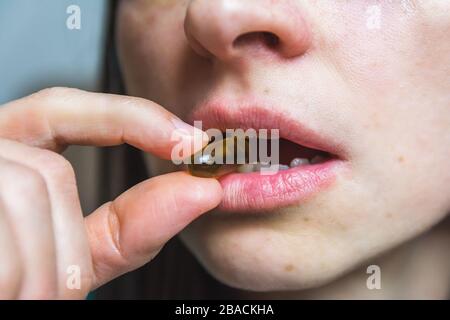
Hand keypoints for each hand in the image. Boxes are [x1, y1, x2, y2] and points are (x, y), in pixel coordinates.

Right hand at [0, 87, 221, 298]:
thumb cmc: (15, 285)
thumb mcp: (71, 260)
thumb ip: (129, 227)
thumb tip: (202, 191)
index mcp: (3, 158)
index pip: (63, 109)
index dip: (129, 118)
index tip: (187, 141)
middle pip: (50, 173)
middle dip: (65, 244)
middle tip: (48, 292)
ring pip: (28, 195)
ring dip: (43, 270)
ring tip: (18, 294)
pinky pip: (7, 215)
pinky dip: (19, 274)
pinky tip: (8, 288)